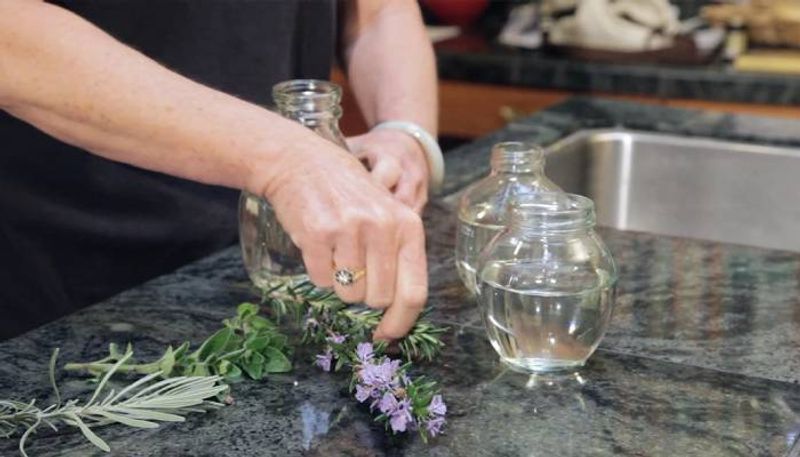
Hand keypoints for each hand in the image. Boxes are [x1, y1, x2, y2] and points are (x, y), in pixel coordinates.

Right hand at [257, 133, 427, 340]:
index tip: (387, 336)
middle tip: (354, 269)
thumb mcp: (386, 216)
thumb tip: (396, 314)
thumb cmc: (349, 195)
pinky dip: (318, 272)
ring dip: (340, 283)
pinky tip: (319, 245)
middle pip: (379, 299)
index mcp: (408, 226)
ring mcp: (350, 230)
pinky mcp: (317, 233)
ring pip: (349, 294)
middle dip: (364, 295)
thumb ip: (397, 258)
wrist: (303, 162)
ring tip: (336, 251)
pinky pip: (320, 280)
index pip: (414, 292)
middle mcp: (383, 227)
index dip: (401, 323)